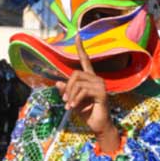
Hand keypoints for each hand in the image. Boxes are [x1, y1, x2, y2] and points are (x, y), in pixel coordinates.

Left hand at [54, 35, 120, 152]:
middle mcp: (96, 79)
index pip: (86, 60)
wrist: (98, 125)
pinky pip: (82, 91)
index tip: (78, 35)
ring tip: (69, 106)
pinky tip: (72, 108)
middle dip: (67, 87)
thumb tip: (58, 82)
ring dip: (70, 95)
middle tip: (64, 100)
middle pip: (75, 74)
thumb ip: (66, 91)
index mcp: (89, 79)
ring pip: (77, 83)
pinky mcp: (102, 93)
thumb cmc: (86, 112)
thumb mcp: (72, 101)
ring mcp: (100, 85)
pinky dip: (75, 100)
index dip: (81, 48)